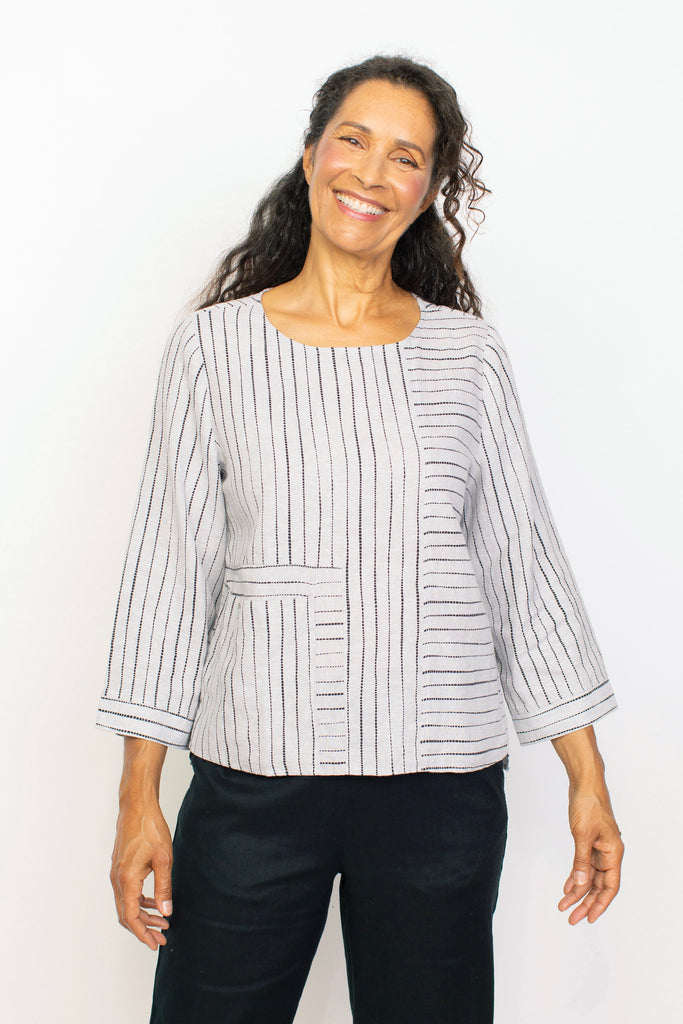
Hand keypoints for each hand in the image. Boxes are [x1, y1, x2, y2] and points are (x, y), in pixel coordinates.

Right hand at [110, 799, 173, 949]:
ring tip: (162, 921)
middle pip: (127, 914)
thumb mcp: (163, 859)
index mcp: (127, 879)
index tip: (155, 943)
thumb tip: (166, 912)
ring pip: (127, 903)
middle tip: (161, 937)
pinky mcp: (120, 866)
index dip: (143, 933)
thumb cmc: (150, 828)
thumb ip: (164, 888)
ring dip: (143, 915)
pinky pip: (128, 891)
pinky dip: (140, 901)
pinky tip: (155, 902)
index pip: (131, 917)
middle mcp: (117, 879)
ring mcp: (116, 872)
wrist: (137, 805)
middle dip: (144, 928)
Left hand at [558, 785, 623, 924]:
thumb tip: (581, 885)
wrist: (584, 784)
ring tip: (564, 906)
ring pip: (589, 877)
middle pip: (599, 885)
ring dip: (577, 891)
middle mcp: (608, 853)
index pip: (610, 886)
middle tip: (571, 918)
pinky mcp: (588, 842)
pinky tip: (566, 887)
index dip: (601, 904)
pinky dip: (575, 876)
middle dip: (585, 902)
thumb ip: (581, 861)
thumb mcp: (582, 835)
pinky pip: (583, 865)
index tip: (589, 918)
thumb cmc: (588, 805)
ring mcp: (598, 848)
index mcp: (613, 853)